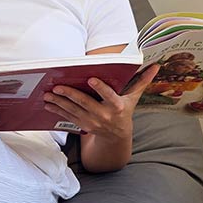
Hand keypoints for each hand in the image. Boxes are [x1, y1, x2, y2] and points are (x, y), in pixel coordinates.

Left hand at [42, 63, 160, 138]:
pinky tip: (48, 104)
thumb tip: (156, 66)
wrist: (117, 135)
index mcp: (117, 106)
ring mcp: (92, 122)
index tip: (91, 79)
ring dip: (58, 103)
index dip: (100, 89)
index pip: (109, 96)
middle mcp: (103, 115)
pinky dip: (57, 110)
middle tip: (56, 87)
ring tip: (47, 95)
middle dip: (69, 95)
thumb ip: (142, 81)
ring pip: (73, 111)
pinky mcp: (82, 125)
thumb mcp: (133, 98)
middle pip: (85, 103)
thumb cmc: (125, 111)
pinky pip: (68, 117)